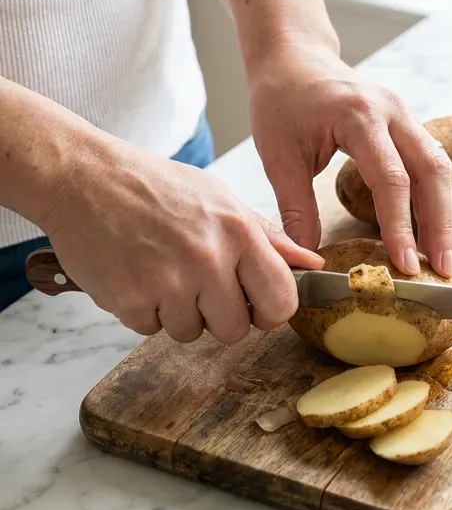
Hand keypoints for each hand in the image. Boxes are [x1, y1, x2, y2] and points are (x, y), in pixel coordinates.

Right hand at [41, 138, 323, 342]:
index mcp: (238, 233)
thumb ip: (268, 237)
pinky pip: (150, 329)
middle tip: (198, 286)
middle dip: (220, 316)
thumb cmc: (154, 186)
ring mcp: (166, 282)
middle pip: (235, 329)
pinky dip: (143, 311)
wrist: (81, 176)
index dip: (270, 312)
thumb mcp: (220, 198)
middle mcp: (207, 259)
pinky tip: (135, 275)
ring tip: (161, 272)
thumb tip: (312, 264)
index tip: (256, 305)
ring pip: (191, 333)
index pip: (281, 301)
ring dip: (177, 313)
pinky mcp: (127, 299)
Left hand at [246, 38, 451, 276]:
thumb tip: (307, 259)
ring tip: (443, 258)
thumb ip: (295, 208)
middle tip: (442, 269)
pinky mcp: (411, 124)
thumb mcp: (277, 155)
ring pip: (443, 169)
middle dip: (442, 225)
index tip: (404, 265)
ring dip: (447, 215)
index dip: (401, 225)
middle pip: (434, 172)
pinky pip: (436, 163)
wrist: (294, 55)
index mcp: (358, 116)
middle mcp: (393, 112)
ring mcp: (407, 115)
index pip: (391, 179)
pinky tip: (436, 230)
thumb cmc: (281, 100)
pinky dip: (440, 199)